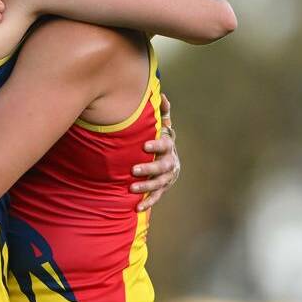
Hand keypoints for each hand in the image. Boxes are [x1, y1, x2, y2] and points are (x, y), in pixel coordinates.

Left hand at [130, 93, 180, 211]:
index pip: (165, 145)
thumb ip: (162, 112)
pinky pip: (156, 196)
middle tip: (134, 170)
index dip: (156, 145)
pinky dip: (147, 202)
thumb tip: (161, 93)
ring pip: (159, 183)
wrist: (167, 158)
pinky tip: (137, 208)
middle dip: (149, 168)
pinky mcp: (162, 188)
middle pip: (162, 167)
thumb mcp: (162, 125)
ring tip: (131, 187)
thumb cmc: (159, 139)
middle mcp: (170, 162)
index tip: (145, 145)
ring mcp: (167, 177)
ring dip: (146, 186)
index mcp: (168, 146)